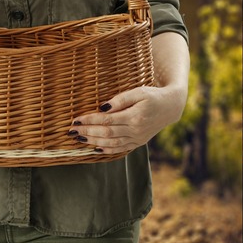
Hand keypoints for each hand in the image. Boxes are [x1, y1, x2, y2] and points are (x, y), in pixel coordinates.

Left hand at [68, 85, 186, 154]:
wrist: (171, 107)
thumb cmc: (153, 95)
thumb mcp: (138, 92)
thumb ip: (120, 100)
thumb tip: (102, 107)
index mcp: (135, 116)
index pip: (107, 120)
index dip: (90, 120)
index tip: (75, 120)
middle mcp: (136, 130)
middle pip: (106, 133)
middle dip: (87, 132)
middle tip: (71, 131)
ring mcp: (137, 138)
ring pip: (111, 144)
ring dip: (93, 141)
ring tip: (79, 138)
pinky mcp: (138, 143)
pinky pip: (120, 149)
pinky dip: (106, 150)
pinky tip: (94, 148)